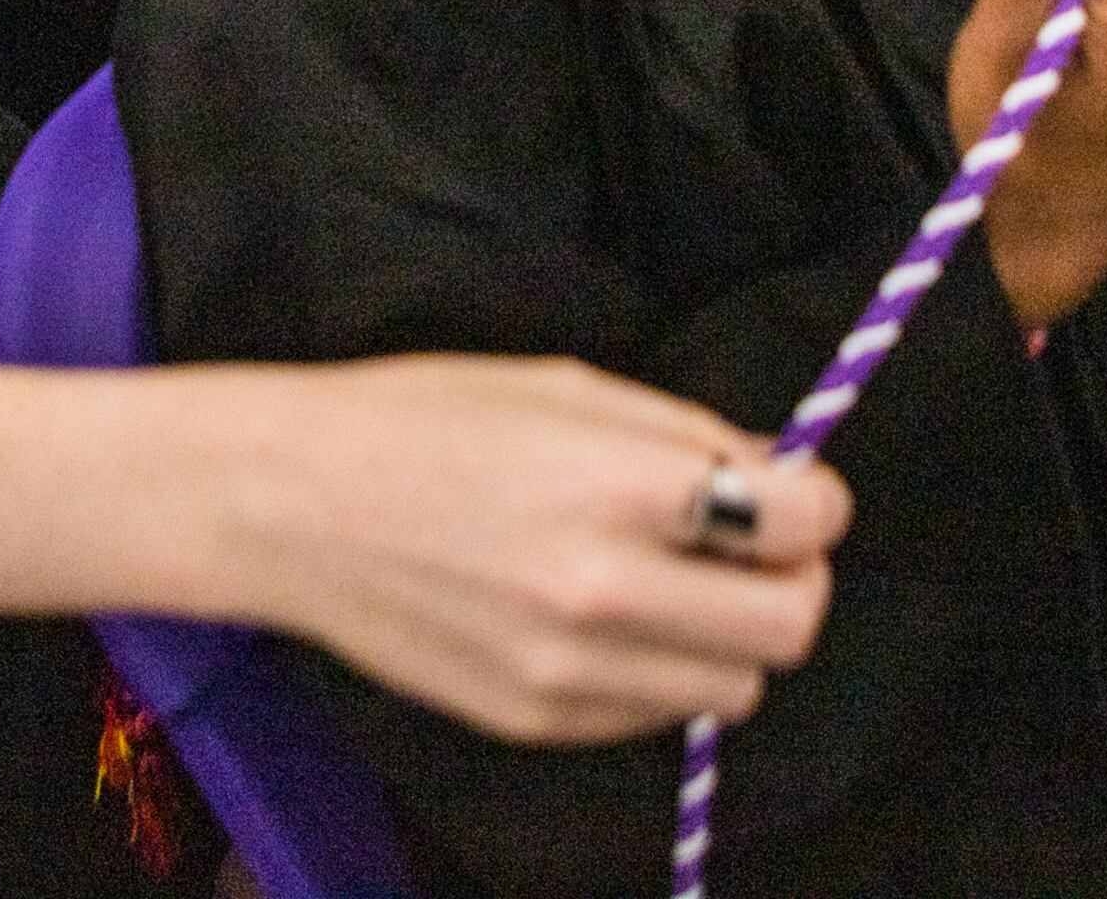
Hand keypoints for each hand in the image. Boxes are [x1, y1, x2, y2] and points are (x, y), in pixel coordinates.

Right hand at [241, 356, 848, 742]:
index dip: (814, 502)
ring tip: (672, 584)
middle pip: (793, 625)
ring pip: (736, 688)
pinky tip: (605, 618)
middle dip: (793, 580)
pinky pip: (654, 714)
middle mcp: (606, 591)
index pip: (803, 523)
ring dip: (729, 637)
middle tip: (751, 547)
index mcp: (621, 487)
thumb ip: (685, 435)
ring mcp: (571, 671)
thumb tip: (779, 474)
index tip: (793, 492)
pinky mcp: (536, 720)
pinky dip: (658, 671)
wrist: (292, 504)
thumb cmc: (423, 420)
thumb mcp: (567, 387)